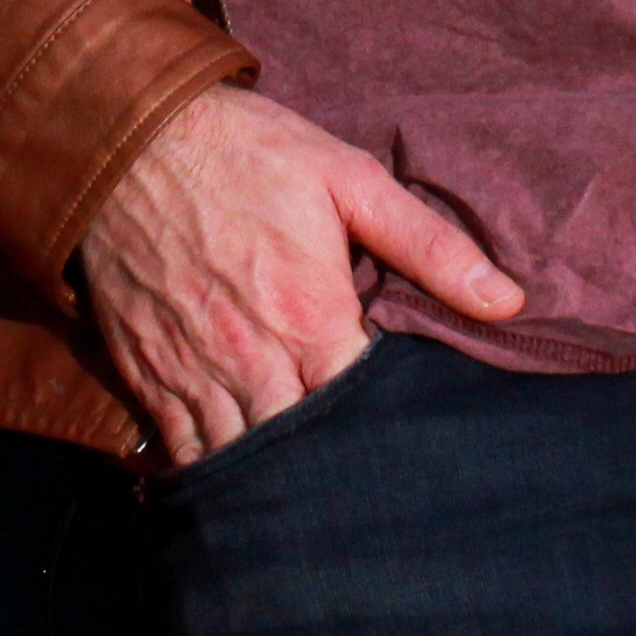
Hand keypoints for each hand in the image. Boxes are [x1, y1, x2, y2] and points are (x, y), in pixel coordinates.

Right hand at [74, 84, 520, 461]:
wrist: (127, 136)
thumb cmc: (245, 151)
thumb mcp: (348, 177)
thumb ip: (429, 245)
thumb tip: (508, 302)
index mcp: (311, 318)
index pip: (363, 418)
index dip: (390, 438)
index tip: (412, 444)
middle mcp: (251, 360)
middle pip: (303, 456)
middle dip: (333, 474)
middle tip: (364, 486)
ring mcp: (193, 374)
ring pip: (240, 463)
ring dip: (272, 481)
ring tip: (309, 499)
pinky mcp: (146, 374)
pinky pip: (180, 451)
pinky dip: (208, 470)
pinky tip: (236, 481)